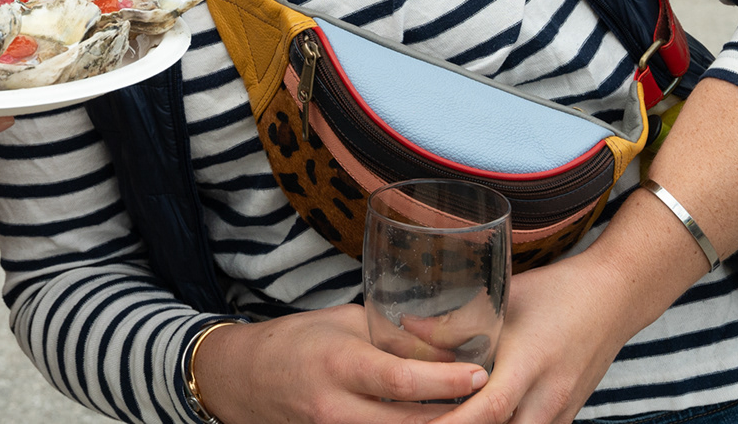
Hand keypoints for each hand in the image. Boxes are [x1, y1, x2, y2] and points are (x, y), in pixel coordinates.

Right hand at [193, 305, 488, 423]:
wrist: (242, 380)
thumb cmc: (298, 341)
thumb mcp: (343, 324)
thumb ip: (392, 335)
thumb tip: (451, 342)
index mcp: (339, 364)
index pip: (402, 381)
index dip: (447, 381)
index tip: (482, 374)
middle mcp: (336, 409)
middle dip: (459, 418)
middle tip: (495, 403)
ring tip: (475, 415)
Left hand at [433, 251, 637, 423]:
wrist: (613, 299)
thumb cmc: (557, 293)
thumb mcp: (504, 300)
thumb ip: (457, 321)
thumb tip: (407, 328)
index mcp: (530, 364)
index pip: (491, 408)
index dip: (455, 423)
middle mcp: (549, 397)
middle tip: (425, 423)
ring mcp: (562, 411)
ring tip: (449, 419)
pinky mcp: (567, 416)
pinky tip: (481, 418)